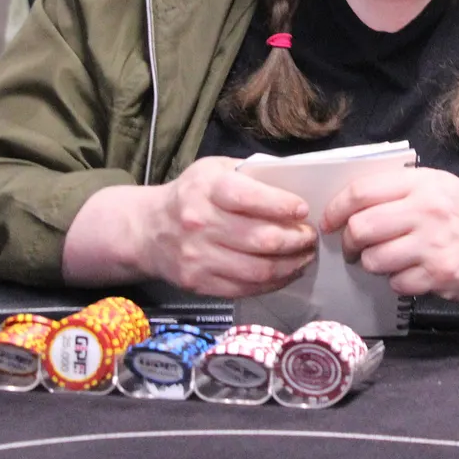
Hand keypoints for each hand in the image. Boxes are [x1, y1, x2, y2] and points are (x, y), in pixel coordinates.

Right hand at [136, 157, 317, 297]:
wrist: (148, 230)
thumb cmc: (192, 195)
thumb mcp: (215, 169)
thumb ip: (250, 173)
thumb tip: (295, 181)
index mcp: (207, 189)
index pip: (250, 198)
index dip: (283, 205)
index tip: (303, 210)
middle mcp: (200, 223)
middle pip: (261, 238)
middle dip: (296, 239)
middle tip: (310, 236)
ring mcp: (198, 257)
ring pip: (258, 269)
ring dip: (291, 265)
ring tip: (304, 256)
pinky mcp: (199, 283)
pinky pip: (245, 288)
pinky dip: (273, 283)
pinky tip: (286, 272)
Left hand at [321, 168, 458, 303]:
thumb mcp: (440, 188)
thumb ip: (400, 189)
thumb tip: (351, 204)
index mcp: (423, 183)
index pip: (361, 191)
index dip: (336, 209)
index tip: (329, 222)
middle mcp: (426, 210)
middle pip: (361, 228)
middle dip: (348, 243)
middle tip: (353, 248)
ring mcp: (432, 244)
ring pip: (374, 259)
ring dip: (372, 265)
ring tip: (387, 260)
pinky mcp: (439, 275)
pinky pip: (396, 282)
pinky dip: (397, 281)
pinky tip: (412, 273)